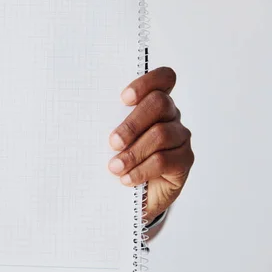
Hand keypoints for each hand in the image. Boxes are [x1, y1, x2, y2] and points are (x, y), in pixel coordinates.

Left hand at [108, 67, 193, 222]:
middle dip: (132, 123)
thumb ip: (109, 123)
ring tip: (114, 167)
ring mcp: (180, 136)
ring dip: (133, 152)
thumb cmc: (119, 156)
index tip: (124, 98)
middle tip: (112, 142)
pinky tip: (126, 178)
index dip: (145, 83)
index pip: (163, 78)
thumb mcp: (112, 137)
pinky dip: (141, 170)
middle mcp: (171, 115)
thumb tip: (87, 117)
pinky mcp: (184, 160)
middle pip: (160, 103)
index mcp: (153, 102)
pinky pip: (164, 160)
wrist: (134, 193)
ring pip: (161, 134)